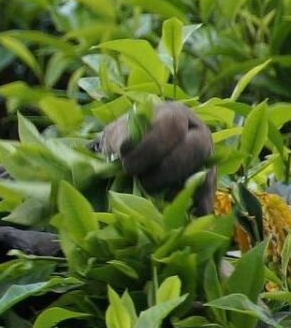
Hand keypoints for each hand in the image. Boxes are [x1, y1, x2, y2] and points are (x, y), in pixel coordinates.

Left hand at [94, 102, 215, 205]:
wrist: (135, 150)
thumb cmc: (127, 139)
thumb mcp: (118, 134)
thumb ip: (120, 138)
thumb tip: (125, 148)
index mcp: (173, 114)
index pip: (170, 126)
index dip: (150, 147)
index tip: (128, 163)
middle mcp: (196, 131)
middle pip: (195, 148)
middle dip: (167, 168)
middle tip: (143, 181)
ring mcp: (206, 154)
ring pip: (205, 169)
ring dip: (181, 186)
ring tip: (155, 195)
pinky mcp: (208, 177)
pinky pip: (210, 190)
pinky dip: (202, 202)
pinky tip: (197, 213)